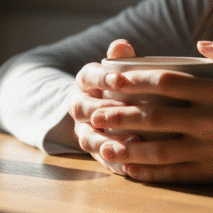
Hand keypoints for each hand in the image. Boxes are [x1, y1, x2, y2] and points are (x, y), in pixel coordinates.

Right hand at [69, 39, 140, 175]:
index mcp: (85, 82)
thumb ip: (121, 59)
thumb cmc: (124, 84)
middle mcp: (79, 106)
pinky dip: (116, 164)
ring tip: (133, 143)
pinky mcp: (95, 153)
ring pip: (88, 138)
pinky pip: (102, 160)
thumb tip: (121, 45)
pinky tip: (133, 167)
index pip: (87, 76)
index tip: (119, 80)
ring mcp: (84, 131)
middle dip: (104, 111)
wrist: (115, 108)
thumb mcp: (123, 70)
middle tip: (127, 112)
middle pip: (82, 109)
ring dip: (107, 142)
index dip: (101, 79)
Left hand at [88, 39, 212, 185]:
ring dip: (127, 145)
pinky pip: (175, 173)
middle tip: (94, 111)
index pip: (168, 82)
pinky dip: (149, 172)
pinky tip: (129, 168)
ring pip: (160, 148)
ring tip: (102, 141)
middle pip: (156, 116)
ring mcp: (212, 149)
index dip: (135, 80)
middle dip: (120, 113)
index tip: (112, 78)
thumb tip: (199, 44)